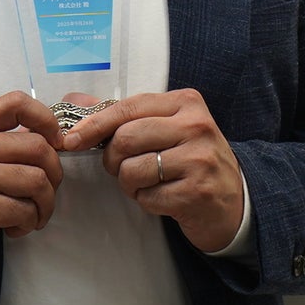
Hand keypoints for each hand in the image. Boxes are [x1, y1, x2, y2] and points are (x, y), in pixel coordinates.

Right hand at [0, 90, 64, 287]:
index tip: (56, 141)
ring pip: (36, 180)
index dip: (47, 119)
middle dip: (54, 173)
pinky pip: (23, 210)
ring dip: (45, 204)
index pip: (15, 103)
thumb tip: (48, 138)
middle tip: (47, 192)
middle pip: (36, 146)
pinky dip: (29, 223)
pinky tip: (16, 228)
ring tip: (34, 215)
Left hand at [61, 88, 244, 252]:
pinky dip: (146, 201)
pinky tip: (164, 197)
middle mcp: (196, 126)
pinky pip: (148, 196)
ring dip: (130, 183)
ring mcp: (199, 159)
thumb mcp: (165, 128)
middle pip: (126, 138)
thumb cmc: (191, 160)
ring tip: (149, 182)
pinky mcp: (197, 191)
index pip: (129, 108)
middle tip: (124, 167)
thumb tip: (73, 102)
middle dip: (113, 159)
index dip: (94, 124)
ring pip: (132, 170)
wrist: (233, 199)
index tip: (72, 139)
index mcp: (187, 103)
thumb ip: (123, 114)